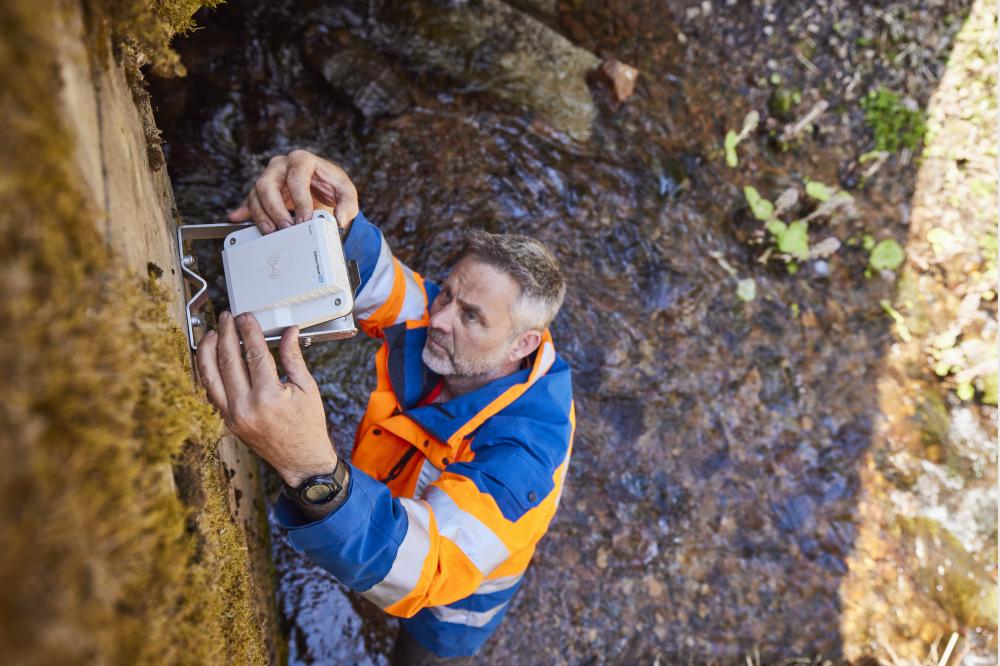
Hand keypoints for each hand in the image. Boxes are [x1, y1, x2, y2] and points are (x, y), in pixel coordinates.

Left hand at [196, 311, 337, 487]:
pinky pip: (212, 391)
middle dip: (226, 333)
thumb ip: (293, 357)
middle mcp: (246, 407)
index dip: (248, 331)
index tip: (246, 318)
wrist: (300, 459)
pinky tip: (210, 357)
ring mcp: (233, 416)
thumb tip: (289, 332)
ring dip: (208, 350)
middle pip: (228, 360)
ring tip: (211, 332)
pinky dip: (208, 371)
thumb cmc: (307, 425)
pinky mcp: (228, 421)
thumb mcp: (306, 387)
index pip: (254, 354)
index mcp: (269, 397)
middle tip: (227, 318)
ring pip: (210, 375)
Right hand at [228, 149, 359, 234]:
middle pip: (267, 184)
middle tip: (286, 228)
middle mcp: (280, 165)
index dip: (300, 200)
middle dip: (276, 209)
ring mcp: (268, 177)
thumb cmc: (331, 186)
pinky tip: (237, 219)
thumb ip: (348, 204)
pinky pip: (249, 201)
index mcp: (301, 160)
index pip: (297, 178)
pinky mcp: (261, 192)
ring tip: (271, 233)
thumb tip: (339, 219)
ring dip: (262, 215)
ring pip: (255, 194)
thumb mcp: (346, 192)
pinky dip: (244, 212)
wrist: (321, 188)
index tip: (305, 219)